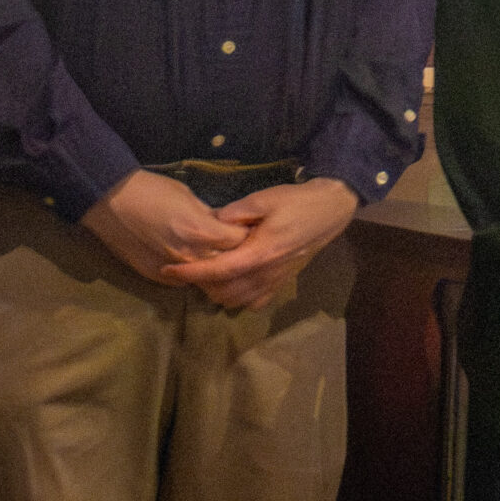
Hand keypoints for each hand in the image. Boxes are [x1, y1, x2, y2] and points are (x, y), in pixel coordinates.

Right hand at [82, 169, 248, 286]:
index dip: (245, 234)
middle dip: (235, 256)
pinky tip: (191, 262)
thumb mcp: (188, 196)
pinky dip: (192, 274)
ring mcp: (173, 272)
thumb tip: (224, 225)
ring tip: (214, 256)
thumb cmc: (151, 190)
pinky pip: (185, 282)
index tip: (245, 228)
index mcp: (202, 232)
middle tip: (235, 246)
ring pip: (207, 280)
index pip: (240, 242)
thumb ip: (209, 216)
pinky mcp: (157, 278)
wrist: (110, 202)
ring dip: (214, 270)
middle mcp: (191, 257)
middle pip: (228, 266)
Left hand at [160, 177, 357, 310]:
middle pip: (223, 292)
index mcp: (259, 253)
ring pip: (237, 301)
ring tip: (208, 274)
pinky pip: (254, 302)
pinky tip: (234, 282)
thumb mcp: (264, 198)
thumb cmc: (297, 201)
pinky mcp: (282, 283)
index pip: (218, 270)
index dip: (191, 273)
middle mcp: (266, 274)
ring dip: (217, 292)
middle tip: (190, 265)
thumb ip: (235, 212)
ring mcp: (275, 281)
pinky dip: (238, 298)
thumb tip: (213, 222)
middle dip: (201, 284)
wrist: (329, 211)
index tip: (169, 270)